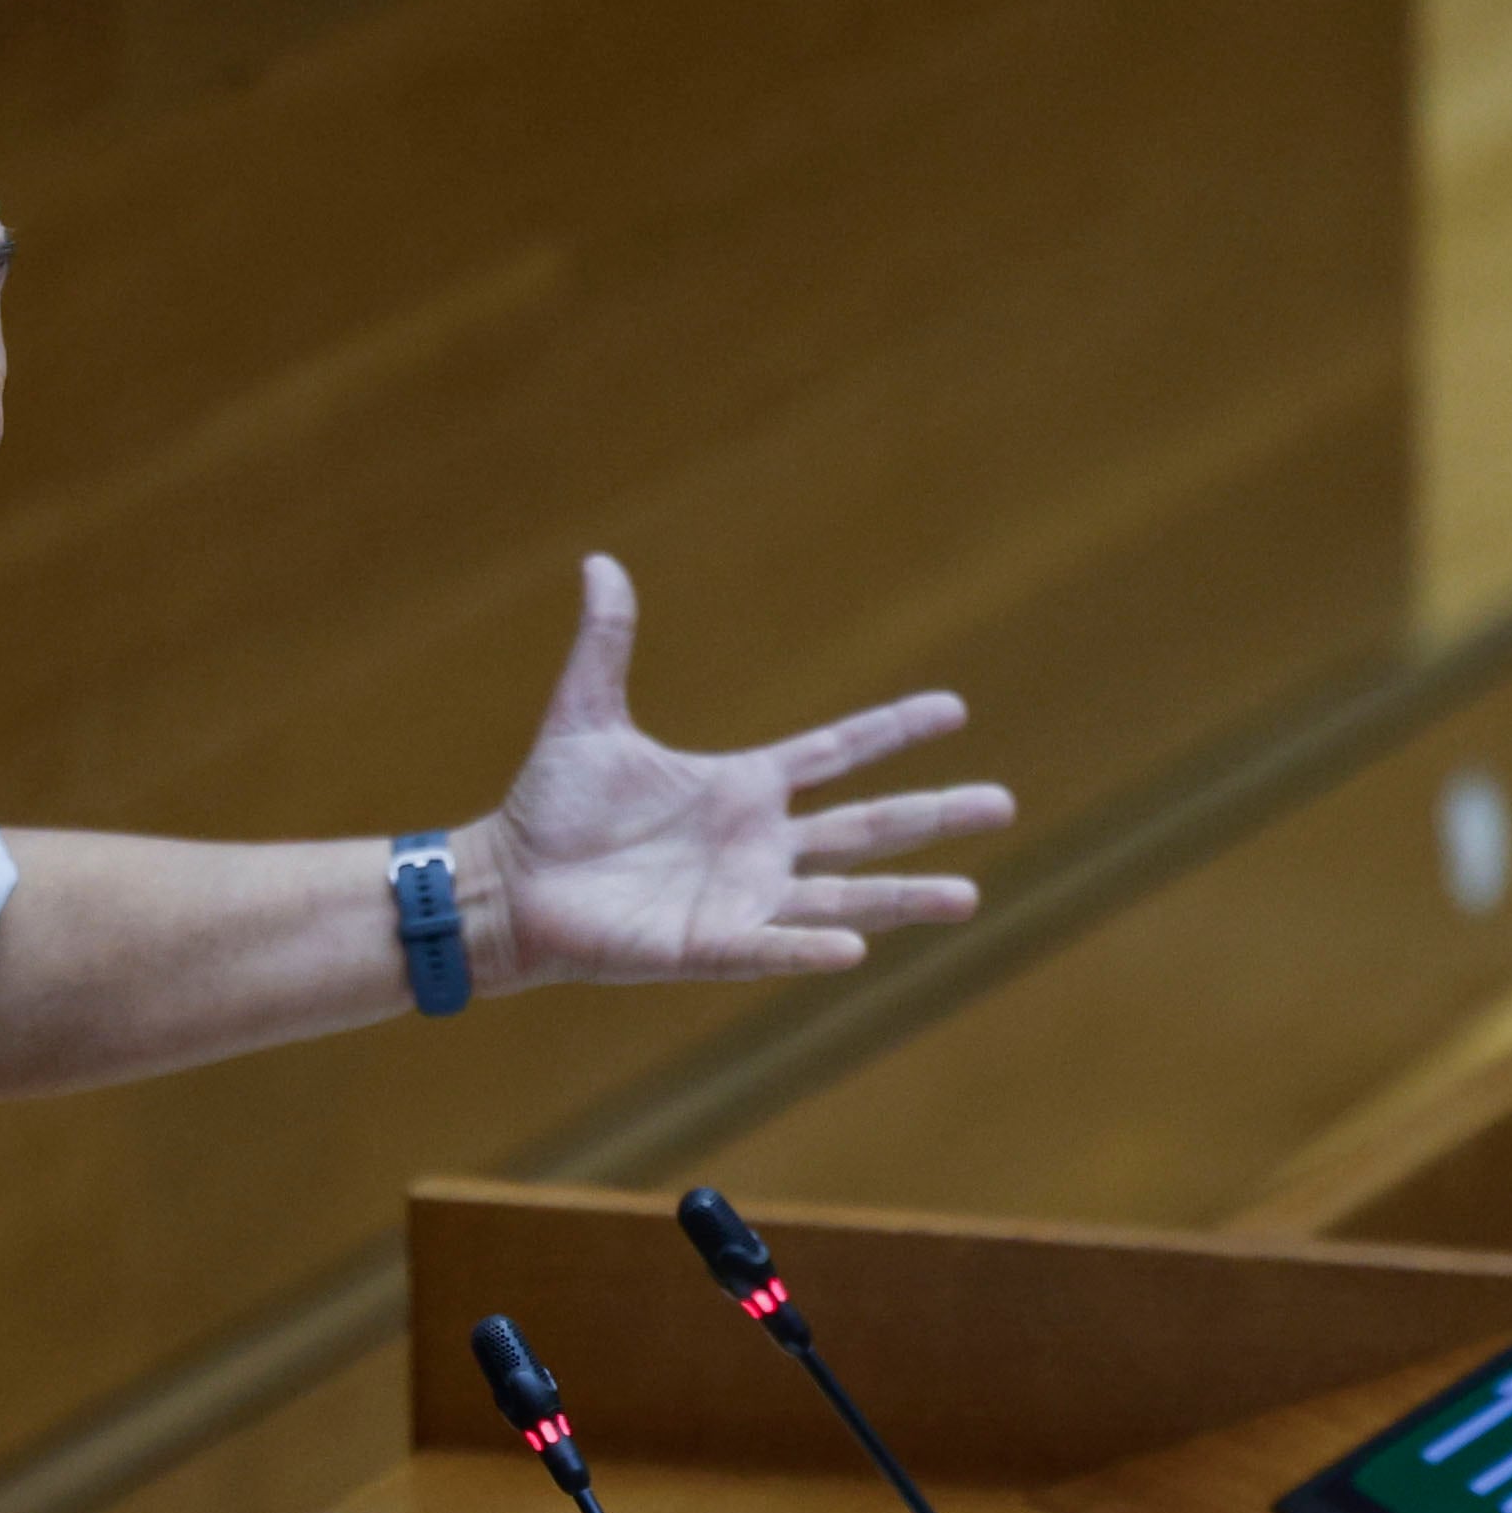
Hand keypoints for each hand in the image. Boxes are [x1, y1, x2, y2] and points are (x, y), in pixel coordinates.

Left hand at [461, 554, 1014, 986]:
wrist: (507, 885)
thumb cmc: (547, 810)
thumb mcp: (583, 716)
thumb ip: (605, 645)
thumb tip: (600, 563)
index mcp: (741, 787)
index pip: (836, 753)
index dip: (892, 731)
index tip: (954, 709)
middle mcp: (755, 845)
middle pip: (865, 827)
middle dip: (934, 814)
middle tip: (1004, 804)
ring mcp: (738, 899)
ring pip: (841, 898)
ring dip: (903, 897)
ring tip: (970, 897)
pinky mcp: (706, 946)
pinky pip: (769, 948)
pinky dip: (810, 948)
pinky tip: (859, 948)